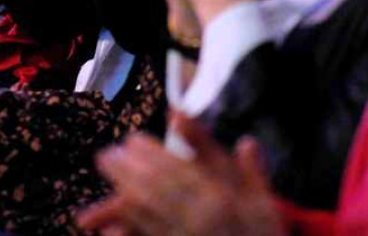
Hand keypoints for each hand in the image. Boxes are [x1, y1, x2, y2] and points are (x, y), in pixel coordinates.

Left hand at [78, 114, 285, 235]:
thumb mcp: (262, 201)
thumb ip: (251, 170)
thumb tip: (246, 141)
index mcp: (222, 202)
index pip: (181, 171)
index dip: (153, 154)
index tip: (132, 140)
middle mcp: (199, 221)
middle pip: (156, 190)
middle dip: (128, 171)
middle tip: (106, 154)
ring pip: (148, 214)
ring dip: (122, 193)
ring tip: (106, 177)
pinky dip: (129, 228)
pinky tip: (109, 223)